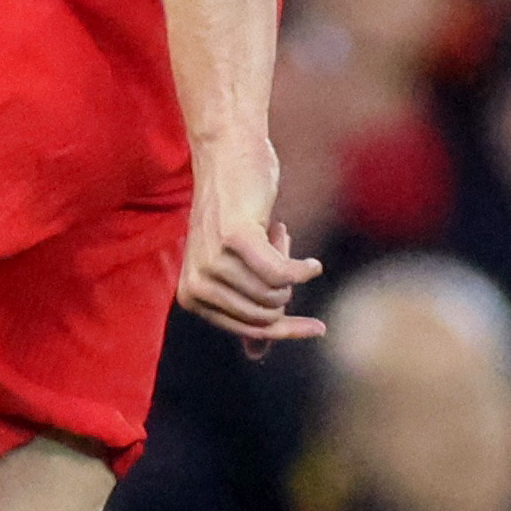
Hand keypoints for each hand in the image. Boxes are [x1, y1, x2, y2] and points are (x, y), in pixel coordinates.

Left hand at [177, 139, 321, 347]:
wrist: (228, 155)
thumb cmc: (237, 212)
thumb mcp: (236, 267)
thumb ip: (244, 308)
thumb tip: (257, 355)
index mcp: (192, 297)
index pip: (251, 330)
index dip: (286, 327)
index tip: (317, 328)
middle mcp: (196, 285)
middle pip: (267, 314)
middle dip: (285, 287)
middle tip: (275, 248)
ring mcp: (212, 264)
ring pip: (276, 292)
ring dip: (288, 264)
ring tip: (272, 233)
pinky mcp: (235, 240)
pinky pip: (282, 273)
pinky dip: (302, 268)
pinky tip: (311, 263)